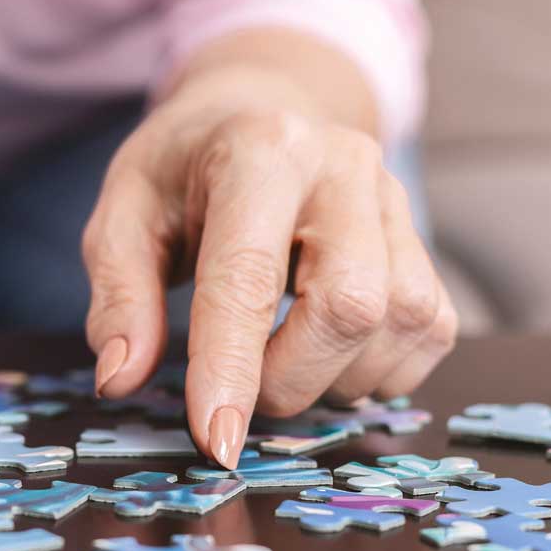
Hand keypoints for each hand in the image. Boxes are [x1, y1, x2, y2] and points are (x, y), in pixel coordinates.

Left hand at [82, 107, 456, 467]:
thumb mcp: (121, 213)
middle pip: (349, 304)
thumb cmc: (180, 169)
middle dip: (288, 379)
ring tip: (279, 364)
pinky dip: (380, 370)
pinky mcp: (423, 238)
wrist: (255, 108)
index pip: (249, 276)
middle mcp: (343, 167)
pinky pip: (431, 328)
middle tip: (240, 389)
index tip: (215, 441)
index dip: (231, 368)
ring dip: (335, 378)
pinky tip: (326, 357)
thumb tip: (120, 380)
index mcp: (259, 152)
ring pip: (402, 322)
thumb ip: (118, 294)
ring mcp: (394, 200)